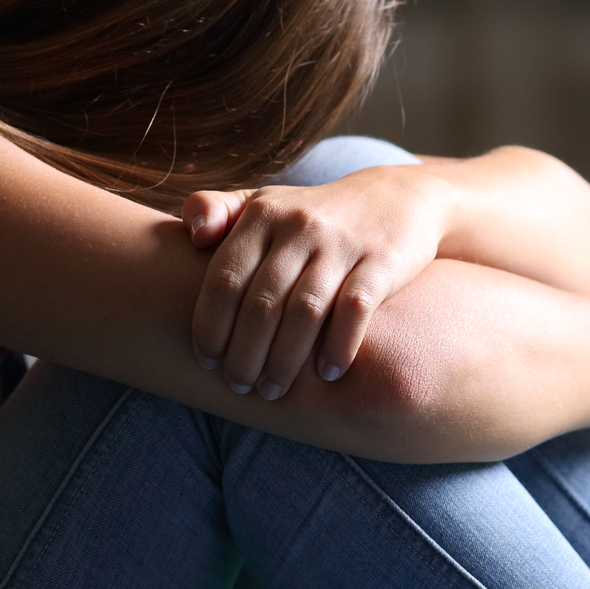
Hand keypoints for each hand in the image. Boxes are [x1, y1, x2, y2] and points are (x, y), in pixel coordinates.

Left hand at [183, 166, 453, 398]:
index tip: (206, 361)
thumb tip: (191, 233)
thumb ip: (217, 211)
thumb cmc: (313, 215)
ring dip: (284, 360)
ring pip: (304, 312)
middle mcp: (299, 225)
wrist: (398, 199)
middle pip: (261, 304)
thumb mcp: (264, 203)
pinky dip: (338, 347)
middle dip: (244, 354)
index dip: (210, 326)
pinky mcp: (381, 261)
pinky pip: (354, 310)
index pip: (224, 279)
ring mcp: (341, 244)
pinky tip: (327, 374)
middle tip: (239, 385)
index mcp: (262, 215)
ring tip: (273, 389)